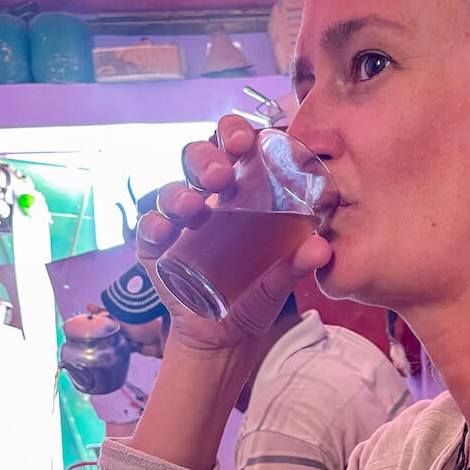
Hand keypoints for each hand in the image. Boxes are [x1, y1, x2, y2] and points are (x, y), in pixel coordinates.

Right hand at [136, 114, 331, 353]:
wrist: (228, 335)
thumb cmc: (256, 293)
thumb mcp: (281, 277)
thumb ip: (299, 262)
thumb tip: (321, 247)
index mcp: (239, 191)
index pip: (232, 147)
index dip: (234, 133)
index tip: (244, 142)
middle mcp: (206, 198)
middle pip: (197, 158)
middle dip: (205, 158)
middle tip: (219, 176)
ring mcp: (178, 221)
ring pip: (171, 190)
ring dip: (179, 191)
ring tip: (193, 206)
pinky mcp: (157, 249)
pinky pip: (149, 228)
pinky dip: (152, 224)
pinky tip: (163, 230)